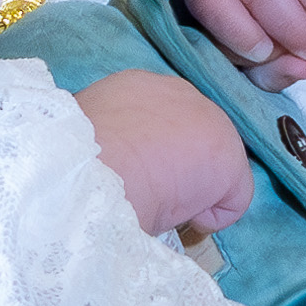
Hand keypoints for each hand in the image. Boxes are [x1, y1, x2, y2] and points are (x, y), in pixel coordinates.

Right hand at [73, 68, 254, 235]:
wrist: (90, 171)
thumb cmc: (74, 162)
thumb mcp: (87, 136)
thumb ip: (111, 137)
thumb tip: (117, 161)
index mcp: (138, 86)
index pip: (160, 121)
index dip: (152, 153)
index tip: (133, 175)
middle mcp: (179, 93)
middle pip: (193, 139)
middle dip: (178, 169)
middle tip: (146, 192)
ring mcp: (212, 121)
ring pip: (212, 170)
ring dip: (190, 192)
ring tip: (156, 202)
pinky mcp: (230, 157)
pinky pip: (230, 203)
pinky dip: (208, 218)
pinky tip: (177, 216)